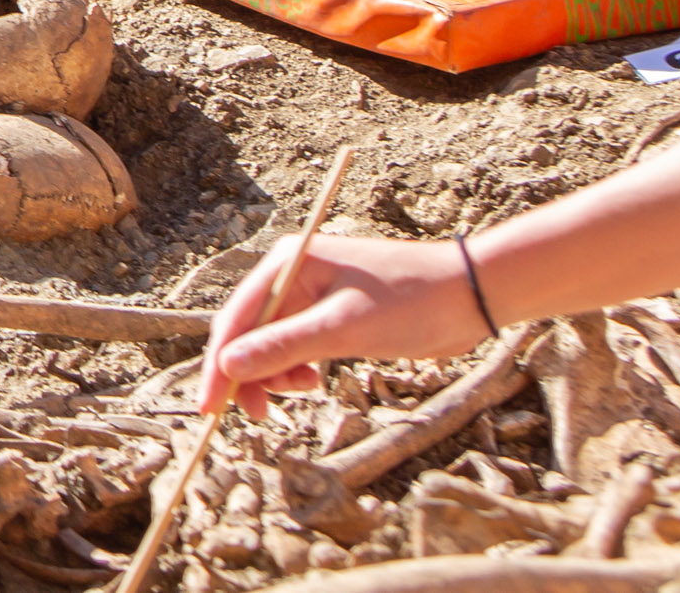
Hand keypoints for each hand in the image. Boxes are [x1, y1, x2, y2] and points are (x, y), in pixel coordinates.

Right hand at [200, 233, 492, 418]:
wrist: (471, 295)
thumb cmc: (412, 302)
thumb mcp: (345, 329)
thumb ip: (284, 346)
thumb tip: (230, 366)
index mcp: (287, 263)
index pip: (235, 317)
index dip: (220, 364)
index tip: (209, 407)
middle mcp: (292, 275)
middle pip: (249, 331)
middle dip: (250, 373)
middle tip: (259, 415)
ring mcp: (312, 295)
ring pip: (272, 343)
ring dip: (278, 374)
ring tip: (305, 391)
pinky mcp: (332, 315)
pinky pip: (297, 346)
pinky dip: (298, 370)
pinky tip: (314, 383)